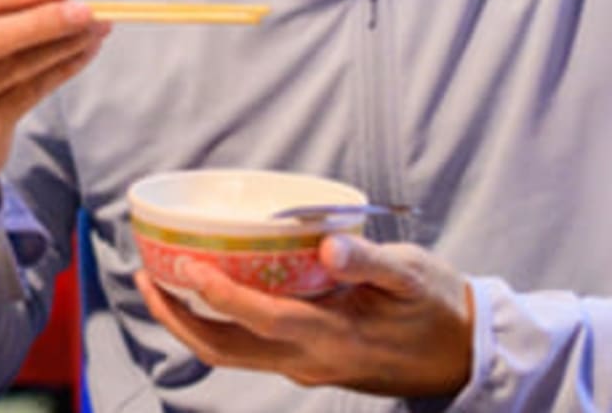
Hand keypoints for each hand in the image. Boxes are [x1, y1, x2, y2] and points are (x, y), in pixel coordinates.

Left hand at [139, 235, 478, 398]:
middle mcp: (310, 361)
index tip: (187, 267)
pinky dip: (219, 324)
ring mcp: (307, 367)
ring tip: (159, 284)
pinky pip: (250, 349)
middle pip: (225, 350)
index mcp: (335, 339)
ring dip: (190, 324)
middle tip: (144, 276)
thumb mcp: (413, 275)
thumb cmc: (441, 308)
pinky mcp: (309, 363)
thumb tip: (327, 244)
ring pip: (232, 355)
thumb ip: (369, 261)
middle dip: (178, 317)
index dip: (220, 296)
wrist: (467, 355)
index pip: (262, 320)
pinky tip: (209, 293)